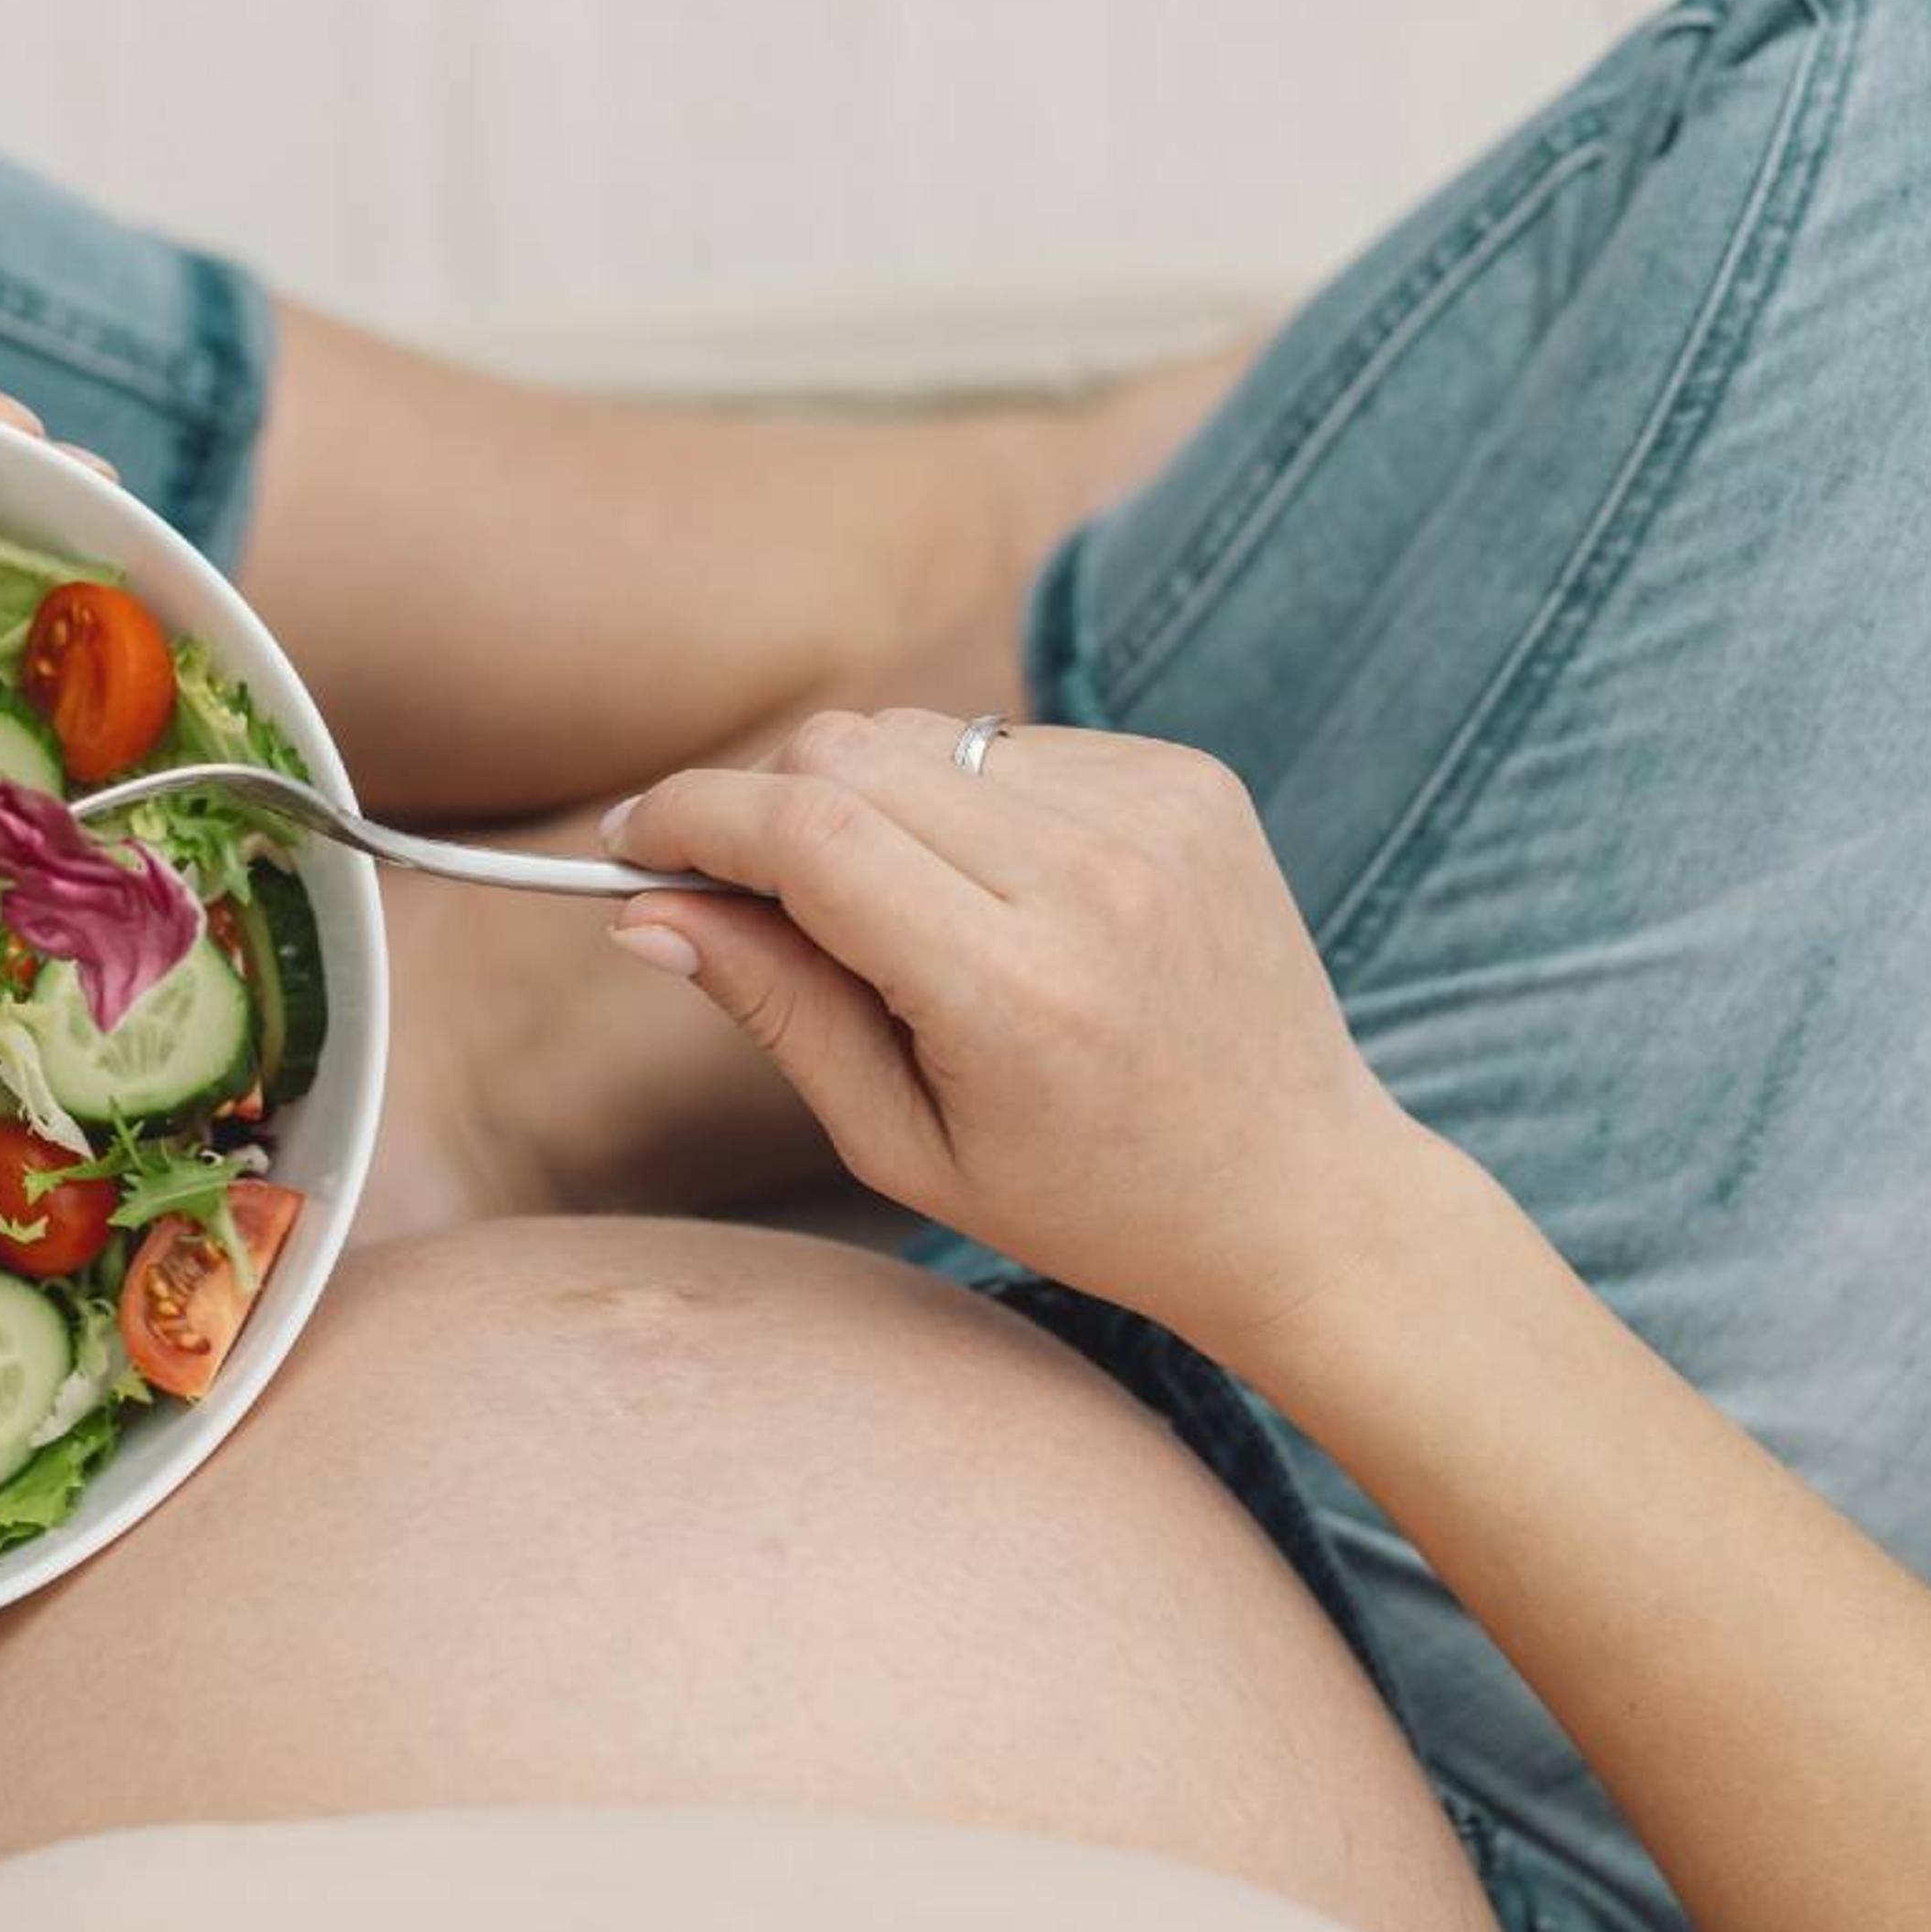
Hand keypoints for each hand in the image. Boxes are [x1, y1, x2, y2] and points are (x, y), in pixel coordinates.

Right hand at [605, 708, 1442, 1372]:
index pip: (808, 832)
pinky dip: (966, 801)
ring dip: (869, 801)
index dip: (693, 816)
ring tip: (908, 921)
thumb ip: (776, 1007)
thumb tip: (646, 910)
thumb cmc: (1089, 1199)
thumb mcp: (904, 1144)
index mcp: (1017, 991)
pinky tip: (1007, 900)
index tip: (631, 841)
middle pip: (850, 752)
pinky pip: (1010, 742)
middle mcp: (1096, 878)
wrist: (1299, 1192)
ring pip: (923, 733)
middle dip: (762, 801)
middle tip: (741, 890)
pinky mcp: (1191, 777)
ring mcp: (1157, 812)